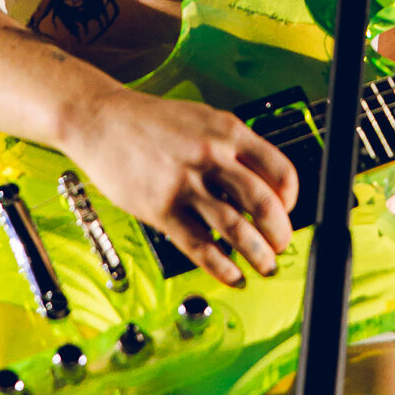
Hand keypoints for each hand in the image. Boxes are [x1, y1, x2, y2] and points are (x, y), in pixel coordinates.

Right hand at [67, 86, 298, 286]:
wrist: (102, 120)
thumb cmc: (151, 121)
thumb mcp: (203, 119)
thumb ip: (232, 147)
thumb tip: (261, 182)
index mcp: (227, 131)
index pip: (279, 170)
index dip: (292, 198)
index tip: (290, 210)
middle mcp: (211, 156)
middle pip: (263, 203)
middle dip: (280, 233)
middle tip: (281, 245)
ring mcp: (186, 184)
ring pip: (237, 230)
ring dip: (258, 255)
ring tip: (265, 266)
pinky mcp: (162, 209)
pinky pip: (201, 247)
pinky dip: (222, 267)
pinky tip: (232, 275)